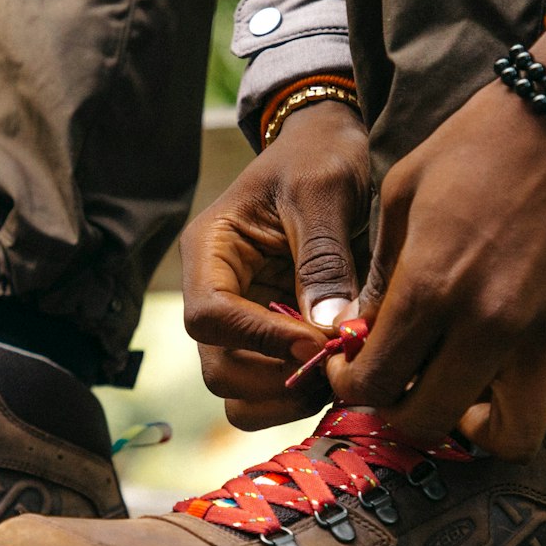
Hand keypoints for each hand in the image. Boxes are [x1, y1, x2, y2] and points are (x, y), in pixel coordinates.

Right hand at [180, 98, 370, 428]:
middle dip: (274, 379)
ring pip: (237, 391)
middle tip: (334, 369)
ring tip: (337, 375)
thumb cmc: (320, 156)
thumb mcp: (323, 191)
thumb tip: (327, 328)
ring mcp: (239, 321)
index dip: (259, 339)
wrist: (330, 148)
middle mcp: (214, 292)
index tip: (315, 341)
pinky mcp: (268, 338)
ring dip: (285, 398)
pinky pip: (268, 389)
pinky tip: (337, 374)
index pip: (208, 316)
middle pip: (217, 367)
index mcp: (209, 250)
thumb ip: (324, 258)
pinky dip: (297, 396)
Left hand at [326, 26, 545, 459]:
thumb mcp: (403, 196)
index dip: (351, 387)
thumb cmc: (478, 147)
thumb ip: (380, 274)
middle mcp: (488, 323)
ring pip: (508, 439)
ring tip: (463, 395)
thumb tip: (358, 332)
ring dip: (476, 429)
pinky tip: (513, 377)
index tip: (353, 371)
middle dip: (400, 413)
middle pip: (428, 421)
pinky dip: (535, 409)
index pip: (374, 382)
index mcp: (431, 286)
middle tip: (399, 386)